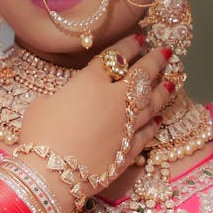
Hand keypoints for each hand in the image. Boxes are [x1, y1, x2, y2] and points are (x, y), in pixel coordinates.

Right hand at [18, 35, 174, 192]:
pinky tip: (159, 119)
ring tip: (173, 81)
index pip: (115, 57)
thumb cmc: (39, 135)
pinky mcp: (129, 150)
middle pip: (141, 76)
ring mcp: (126, 126)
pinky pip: (146, 133)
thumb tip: (66, 100)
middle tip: (166, 52)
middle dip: (156, 61)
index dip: (129, 46)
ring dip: (163, 91)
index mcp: (91, 82)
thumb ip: (61, 97)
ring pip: (150, 104)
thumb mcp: (42, 105)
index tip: (140, 39)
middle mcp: (115, 100)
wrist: (51, 174)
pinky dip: (154, 125)